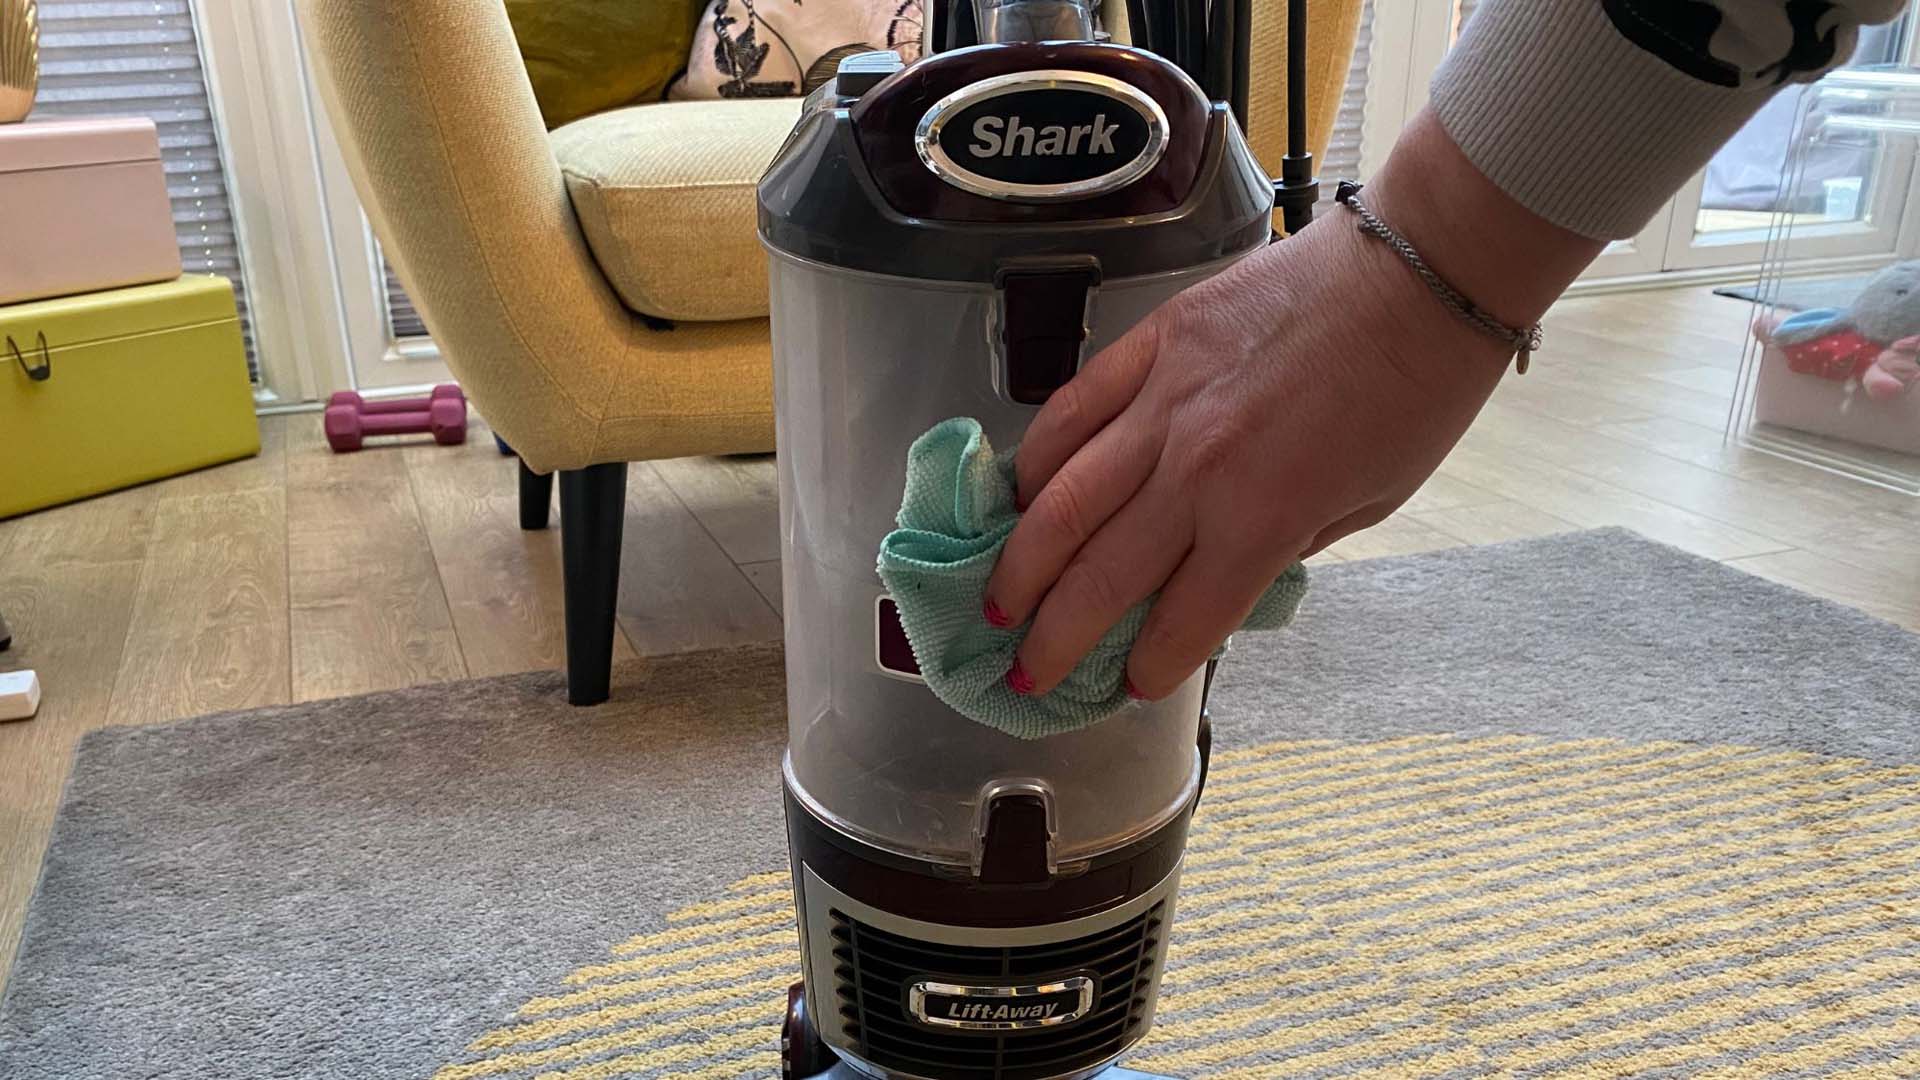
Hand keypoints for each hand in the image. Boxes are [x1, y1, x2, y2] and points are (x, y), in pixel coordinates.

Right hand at [982, 110, 1603, 699]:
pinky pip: (1072, 409)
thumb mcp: (1367, 504)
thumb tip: (1220, 574)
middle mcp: (1195, 469)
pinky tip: (1018, 495)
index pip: (1182, 618)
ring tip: (997, 601)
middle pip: (1101, 573)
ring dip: (1022, 562)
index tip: (1130, 685)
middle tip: (1024, 671)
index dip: (1150, 665)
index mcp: (1262, 519)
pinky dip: (1036, 459)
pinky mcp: (1151, 343)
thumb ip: (1284, 544)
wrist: (1418, 272)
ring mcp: (1163, 402)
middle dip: (1054, 637)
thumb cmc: (1413, 396)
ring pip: (1063, 497)